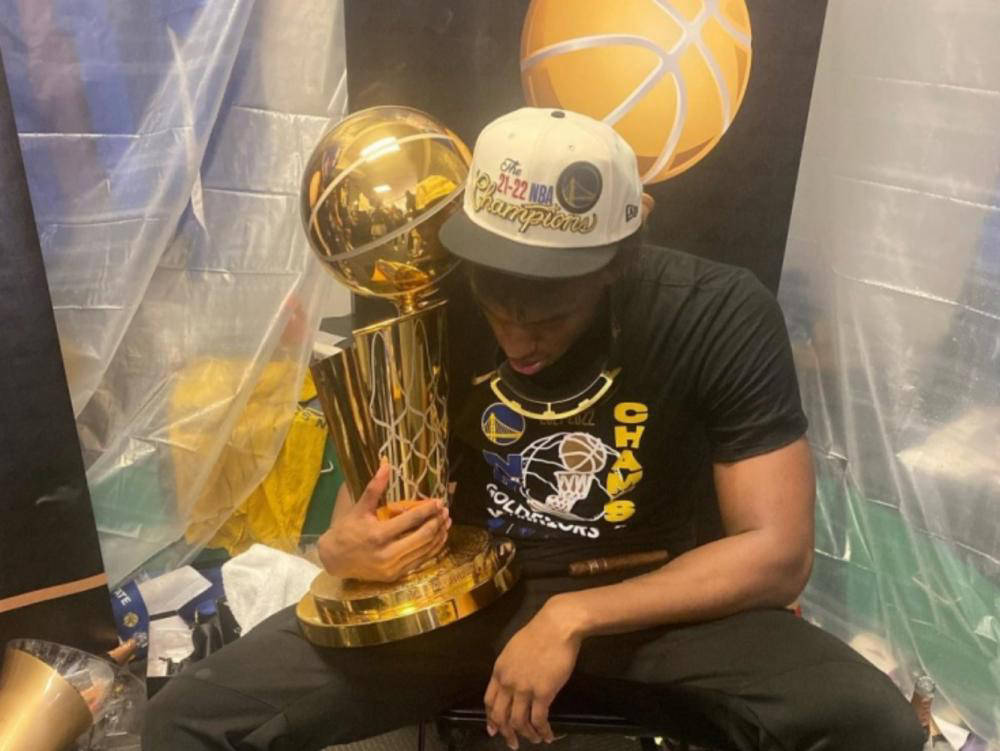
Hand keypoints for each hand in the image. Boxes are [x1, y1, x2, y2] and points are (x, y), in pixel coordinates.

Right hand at [317, 463, 449, 581]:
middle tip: (445, 510)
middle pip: (422, 537)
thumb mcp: (359, 508)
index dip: (427, 509)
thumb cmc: (346, 530)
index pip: (410, 520)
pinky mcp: (396, 576)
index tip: (438, 501)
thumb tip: (386, 464)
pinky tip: (438, 538)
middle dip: (437, 522)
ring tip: (447, 522)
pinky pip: (420, 561)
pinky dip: (432, 549)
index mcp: (378, 535)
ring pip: (425, 550)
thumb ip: (374, 488)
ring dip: (438, 535)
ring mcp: (393, 567)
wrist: (334, 559)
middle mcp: (387, 554)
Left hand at [484, 602, 582, 747]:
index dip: (491, 719)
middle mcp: (508, 683)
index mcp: (499, 671)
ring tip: (535, 740)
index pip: (489, 702)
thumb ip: (510, 668)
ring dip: (527, 735)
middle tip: (513, 743)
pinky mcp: (543, 693)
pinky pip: (539, 720)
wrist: (556, 626)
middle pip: (500, 716)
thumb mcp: (514, 650)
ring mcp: (524, 689)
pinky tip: (549, 736)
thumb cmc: (538, 633)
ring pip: (519, 722)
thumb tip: (513, 683)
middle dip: (506, 733)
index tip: (494, 730)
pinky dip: (543, 731)